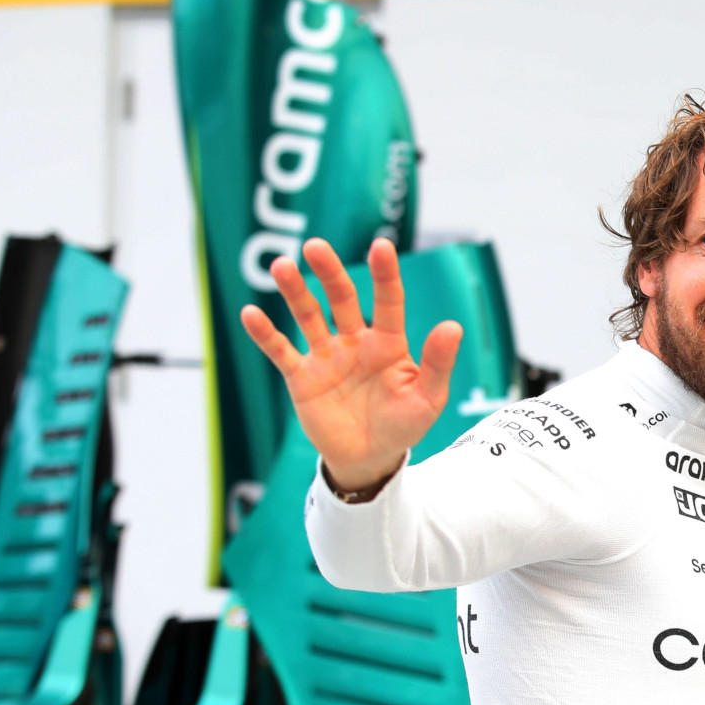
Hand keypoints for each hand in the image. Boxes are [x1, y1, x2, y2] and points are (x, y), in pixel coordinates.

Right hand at [240, 237, 462, 490]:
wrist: (369, 459)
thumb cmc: (403, 426)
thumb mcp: (427, 398)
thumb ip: (437, 364)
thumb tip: (453, 326)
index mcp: (388, 343)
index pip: (387, 301)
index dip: (384, 274)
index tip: (381, 246)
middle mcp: (355, 342)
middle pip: (340, 298)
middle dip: (329, 272)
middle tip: (315, 246)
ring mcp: (326, 357)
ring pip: (307, 316)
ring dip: (294, 291)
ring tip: (282, 267)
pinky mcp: (302, 377)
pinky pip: (280, 351)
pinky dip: (265, 334)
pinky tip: (250, 313)